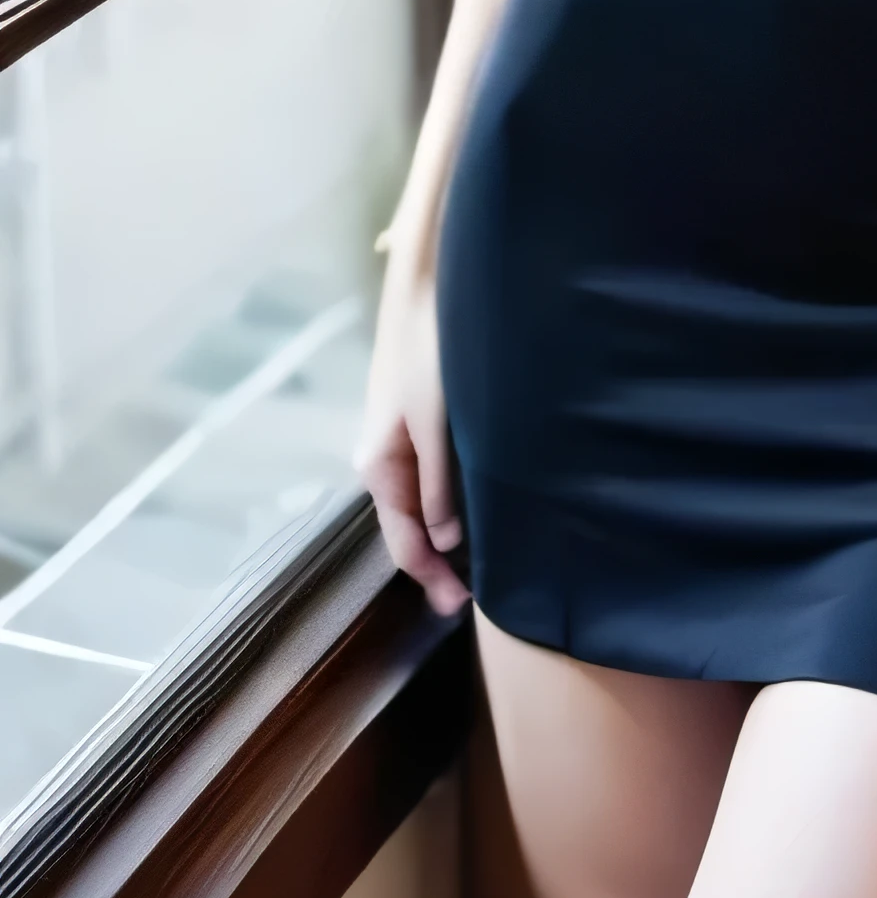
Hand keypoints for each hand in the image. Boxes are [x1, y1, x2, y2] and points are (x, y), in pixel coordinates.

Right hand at [355, 258, 468, 614]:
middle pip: (406, 526)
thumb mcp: (437, 422)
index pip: (402, 541)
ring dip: (441, 534)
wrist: (424, 291)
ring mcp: (395, 441)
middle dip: (435, 563)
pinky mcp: (413, 423)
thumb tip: (445, 539)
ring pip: (417, 503)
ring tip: (475, 561)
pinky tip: (468, 510)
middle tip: (472, 596)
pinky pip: (424, 478)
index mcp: (380, 467)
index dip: (429, 577)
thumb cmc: (429, 354)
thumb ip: (440, 481)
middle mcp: (380, 460)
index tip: (461, 606)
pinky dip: (443, 503)